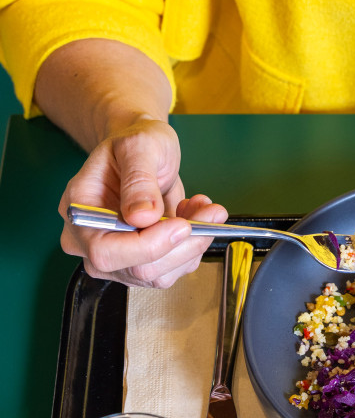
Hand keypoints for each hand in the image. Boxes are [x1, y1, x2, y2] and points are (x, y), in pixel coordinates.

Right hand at [58, 117, 227, 286]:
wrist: (144, 152)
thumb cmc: (135, 143)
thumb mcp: (138, 147)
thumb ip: (138, 180)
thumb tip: (142, 217)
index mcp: (80, 211)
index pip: (105, 251)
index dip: (147, 246)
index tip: (182, 224)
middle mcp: (92, 241)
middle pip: (139, 269)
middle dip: (183, 244)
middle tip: (211, 212)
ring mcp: (118, 256)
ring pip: (161, 274)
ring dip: (194, 243)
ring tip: (203, 208)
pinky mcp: (143, 262)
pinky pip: (174, 269)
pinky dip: (194, 245)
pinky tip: (193, 216)